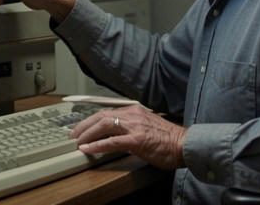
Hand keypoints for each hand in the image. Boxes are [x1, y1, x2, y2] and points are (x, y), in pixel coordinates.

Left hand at [69, 105, 186, 169]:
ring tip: (77, 141)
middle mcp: (133, 115)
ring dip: (87, 133)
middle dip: (84, 125)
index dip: (91, 119)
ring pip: (104, 125)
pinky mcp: (138, 140)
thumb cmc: (169, 140)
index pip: (107, 111)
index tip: (81, 126)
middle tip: (73, 134)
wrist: (185, 144)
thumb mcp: (146, 128)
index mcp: (135, 111)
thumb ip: (131, 129)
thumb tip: (116, 137)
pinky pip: (112, 141)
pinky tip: (88, 148)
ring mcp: (135, 126)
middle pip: (102, 115)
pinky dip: (97, 145)